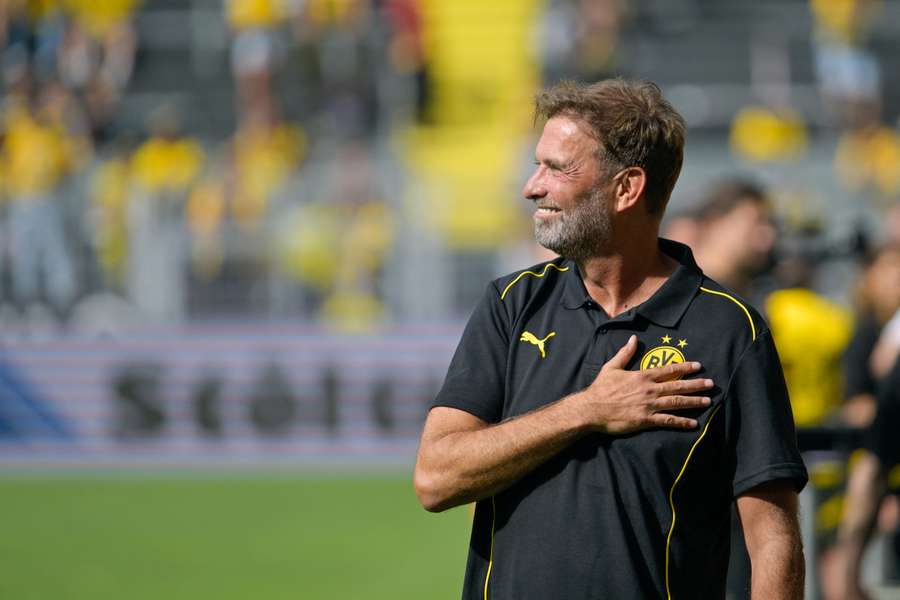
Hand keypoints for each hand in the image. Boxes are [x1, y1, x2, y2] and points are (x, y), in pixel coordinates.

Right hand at [577, 334, 712, 433]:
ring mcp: (649, 405)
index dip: (685, 368)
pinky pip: (668, 420)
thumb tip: (634, 339)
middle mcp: (649, 390)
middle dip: (696, 384)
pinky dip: (682, 422)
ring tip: (707, 401)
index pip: (669, 370)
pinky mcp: (646, 420)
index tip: (698, 366)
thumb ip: (625, 353)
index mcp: (642, 376)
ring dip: (693, 401)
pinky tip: (693, 423)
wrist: (592, 409)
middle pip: (677, 386)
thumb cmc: (601, 388)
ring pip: (676, 402)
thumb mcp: (612, 367)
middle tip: (711, 384)